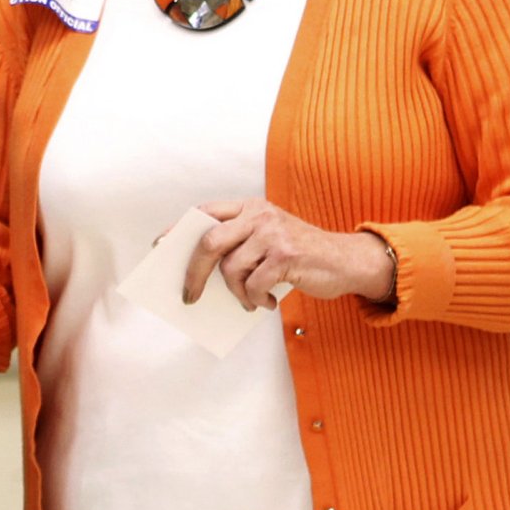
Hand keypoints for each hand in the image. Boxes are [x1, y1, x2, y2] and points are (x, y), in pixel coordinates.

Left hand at [180, 198, 394, 310]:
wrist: (349, 260)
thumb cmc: (302, 254)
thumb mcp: (269, 238)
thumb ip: (240, 244)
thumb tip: (198, 270)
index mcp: (250, 207)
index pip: (204, 213)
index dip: (179, 229)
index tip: (161, 246)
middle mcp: (259, 214)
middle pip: (209, 242)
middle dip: (193, 273)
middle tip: (189, 296)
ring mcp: (273, 233)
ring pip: (231, 269)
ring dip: (236, 292)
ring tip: (248, 300)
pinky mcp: (286, 255)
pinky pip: (254, 284)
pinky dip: (255, 299)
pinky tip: (265, 302)